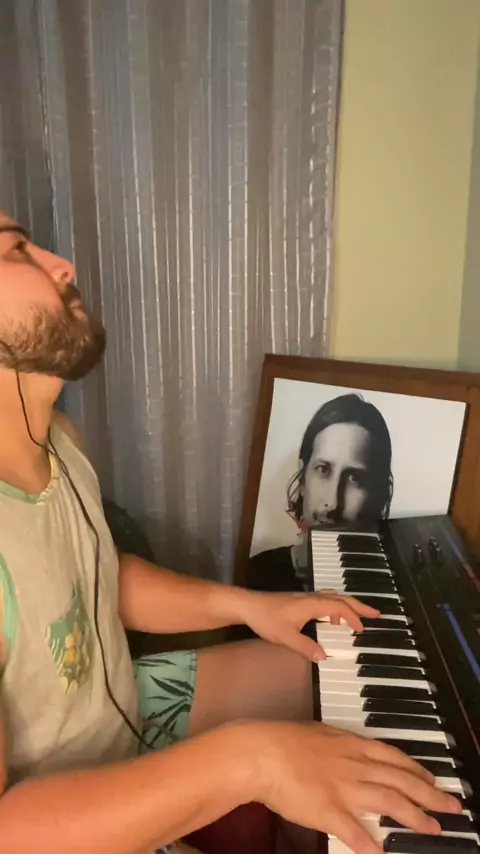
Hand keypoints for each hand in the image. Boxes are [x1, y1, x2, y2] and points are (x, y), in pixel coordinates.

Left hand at [242, 589, 378, 660]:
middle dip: (359, 606)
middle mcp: (312, 598)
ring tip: (355, 619)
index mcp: (312, 604)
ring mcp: (305, 598)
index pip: (339, 607)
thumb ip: (306, 647)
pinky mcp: (299, 600)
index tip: (362, 630)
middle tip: (376, 613)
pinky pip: (324, 600)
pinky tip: (330, 619)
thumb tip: (324, 658)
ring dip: (347, 606)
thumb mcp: (286, 637)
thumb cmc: (266, 619)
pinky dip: (334, 607)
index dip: (353, 617)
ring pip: (333, 598)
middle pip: (341, 598)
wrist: (248, 605)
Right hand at [250, 721, 460, 853]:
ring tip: (434, 828)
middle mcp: (353, 765)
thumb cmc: (284, 740)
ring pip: (389, 801)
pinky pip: (355, 832)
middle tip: (452, 806)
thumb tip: (353, 749)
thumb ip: (339, 744)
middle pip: (400, 779)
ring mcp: (343, 788)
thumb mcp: (319, 733)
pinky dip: (371, 844)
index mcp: (350, 745)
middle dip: (430, 793)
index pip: (394, 757)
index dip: (417, 769)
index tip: (433, 780)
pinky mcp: (328, 811)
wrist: (262, 752)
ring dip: (415, 815)